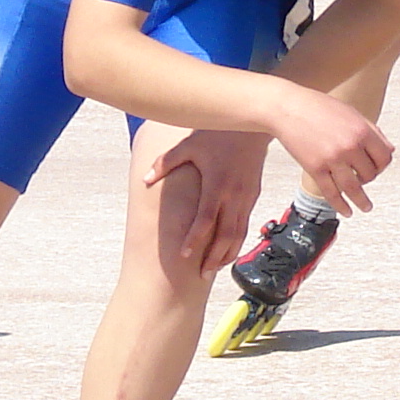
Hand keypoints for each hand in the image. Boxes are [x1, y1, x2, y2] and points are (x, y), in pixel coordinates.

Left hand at [142, 127, 274, 267]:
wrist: (254, 124)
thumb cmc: (218, 132)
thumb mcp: (188, 144)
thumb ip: (166, 163)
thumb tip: (145, 180)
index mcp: (216, 184)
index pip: (206, 219)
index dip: (196, 239)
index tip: (185, 256)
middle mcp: (233, 195)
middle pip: (225, 234)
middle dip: (214, 257)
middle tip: (201, 275)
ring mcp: (245, 197)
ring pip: (239, 234)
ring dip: (227, 254)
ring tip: (213, 269)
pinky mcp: (253, 196)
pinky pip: (245, 225)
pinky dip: (236, 241)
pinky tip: (227, 250)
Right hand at [266, 87, 392, 214]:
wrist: (288, 108)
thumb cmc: (319, 107)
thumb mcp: (352, 113)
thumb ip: (372, 131)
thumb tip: (390, 149)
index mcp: (361, 130)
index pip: (384, 157)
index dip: (383, 165)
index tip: (378, 168)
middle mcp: (349, 146)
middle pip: (370, 174)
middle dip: (369, 178)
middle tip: (364, 179)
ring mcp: (332, 159)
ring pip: (354, 188)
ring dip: (362, 201)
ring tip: (366, 208)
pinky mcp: (315, 168)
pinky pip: (331, 193)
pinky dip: (341, 205)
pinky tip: (346, 211)